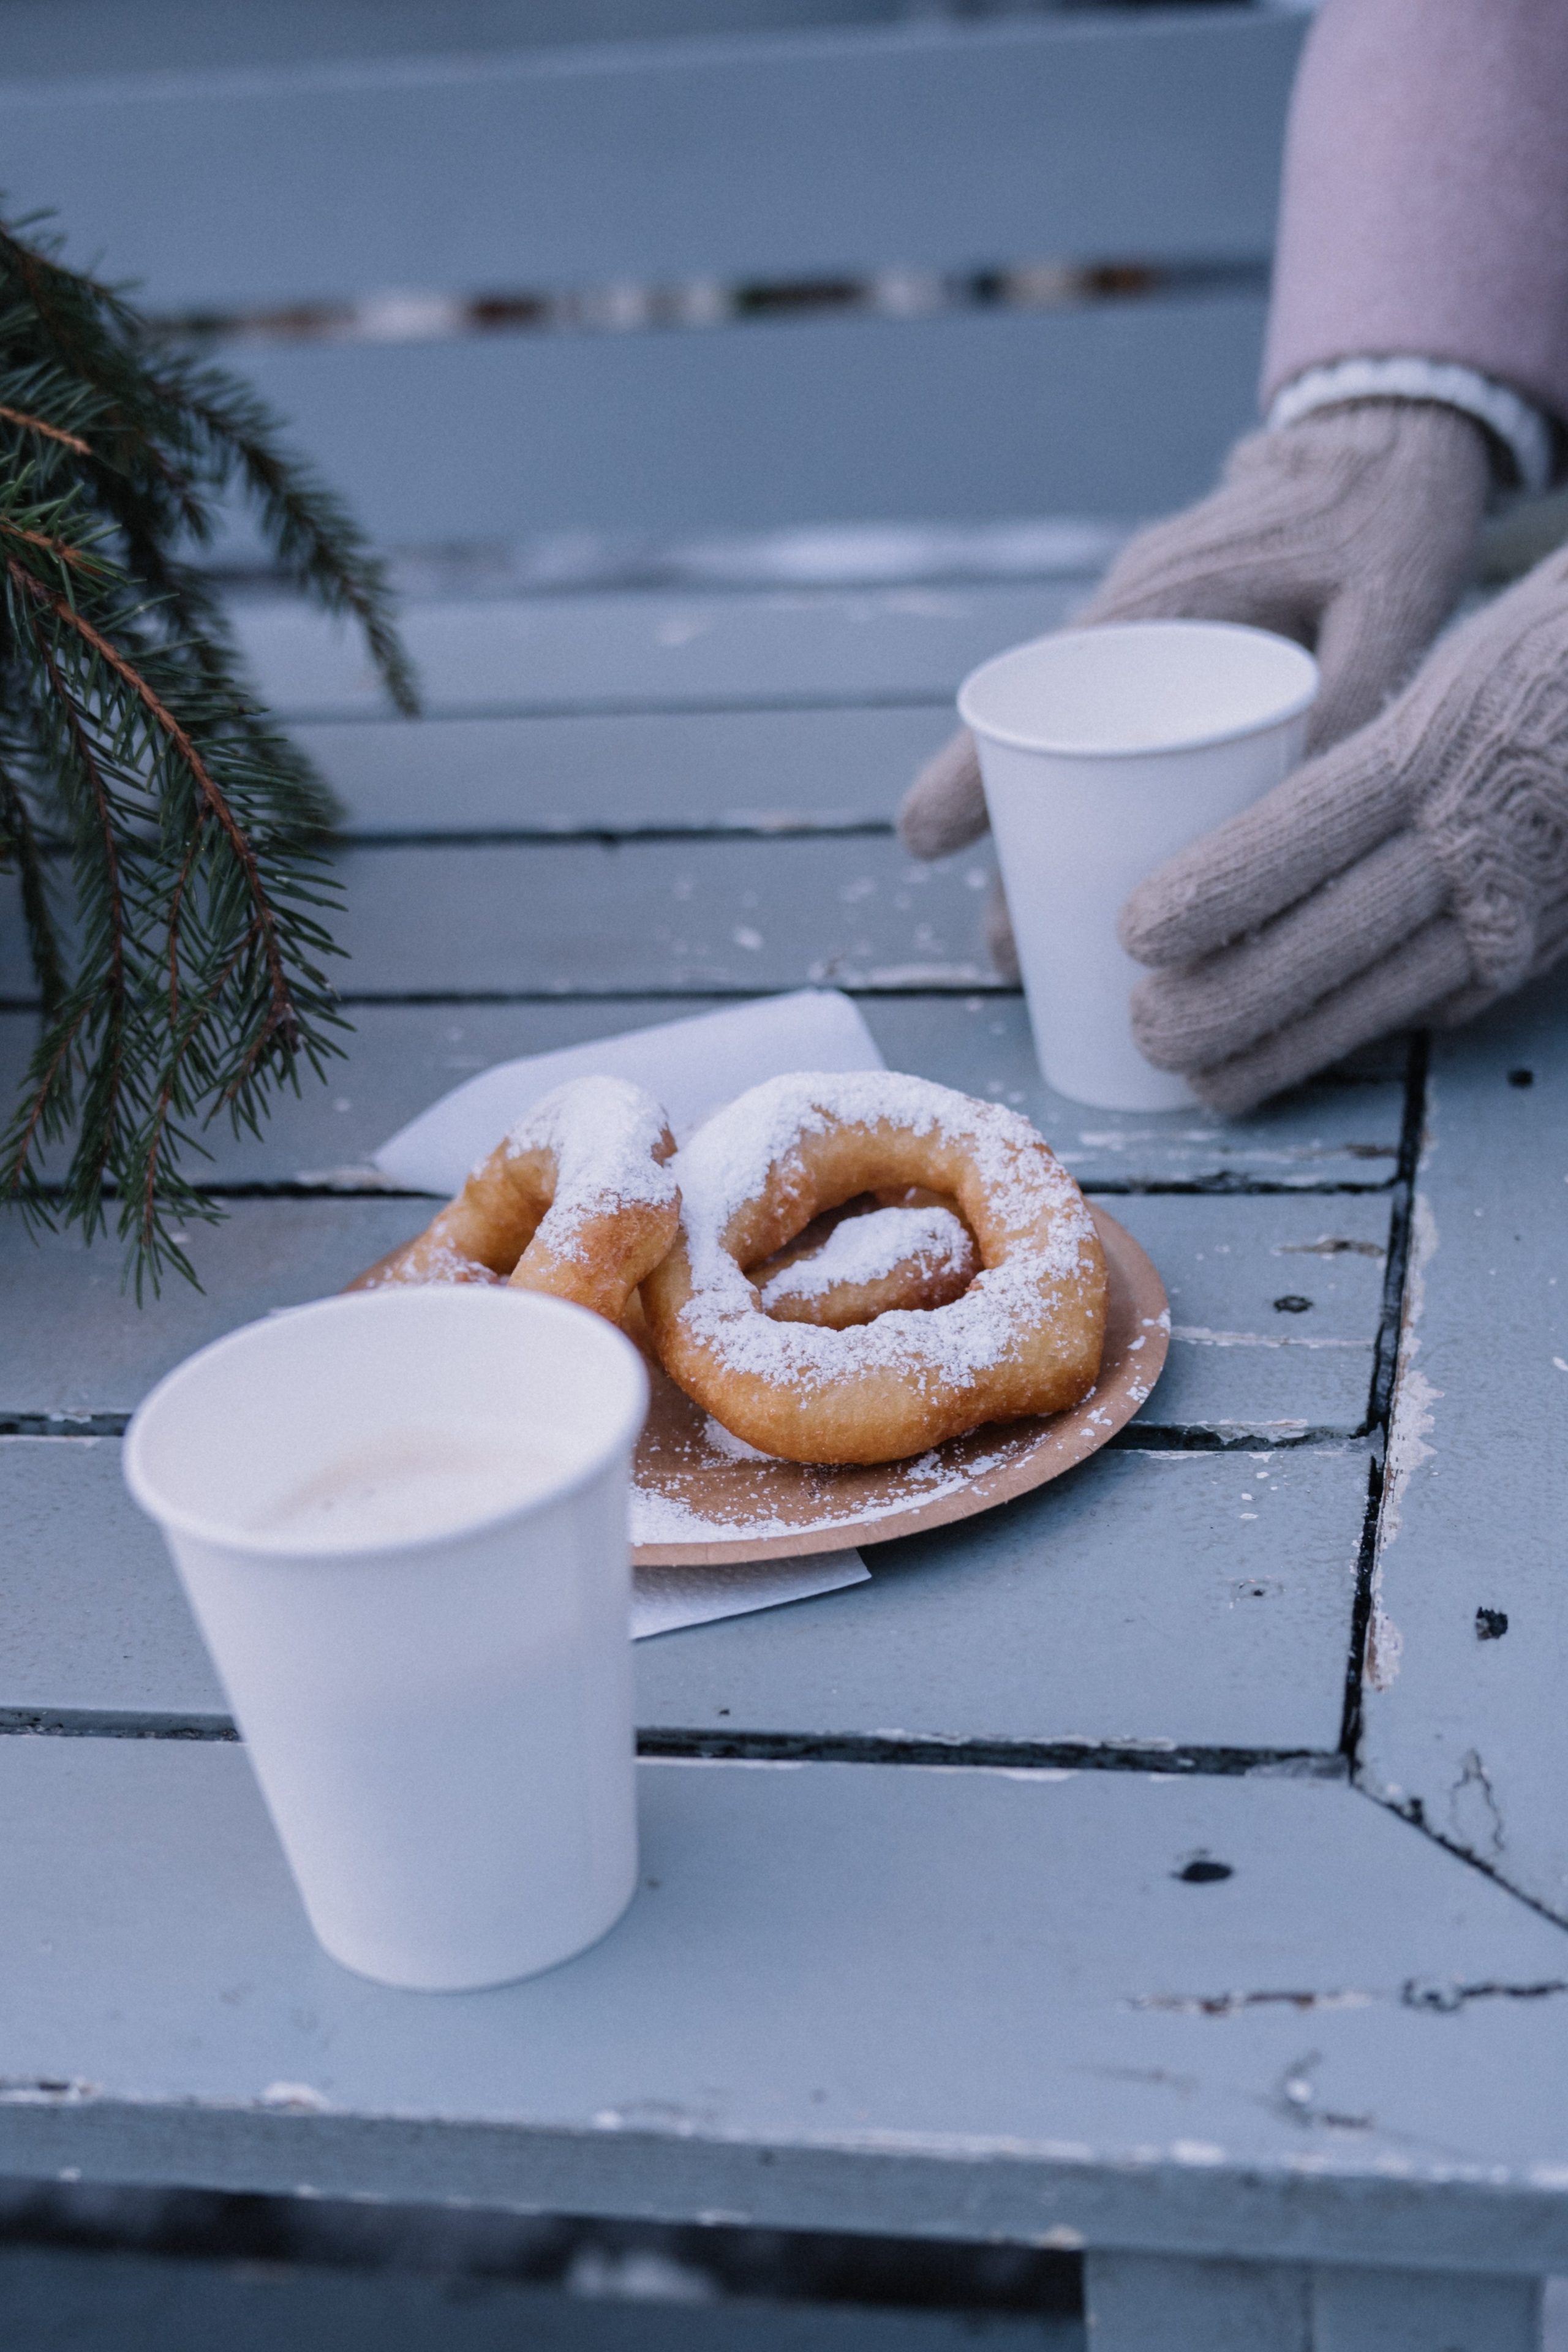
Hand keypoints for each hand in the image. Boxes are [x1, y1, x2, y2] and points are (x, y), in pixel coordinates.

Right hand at [896, 401, 1491, 974]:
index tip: (920, 839)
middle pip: (1040, 747)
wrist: (1385, 440)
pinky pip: (1114, 743)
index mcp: (1165, 595)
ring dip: (1053, 847)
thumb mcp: (1395, 604)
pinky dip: (1102, 812)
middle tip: (1007, 953)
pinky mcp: (1171, 663)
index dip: (972, 768)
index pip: (1041, 691)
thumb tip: (1306, 822)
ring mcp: (1145, 642)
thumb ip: (1357, 702)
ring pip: (1071, 755)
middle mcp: (1132, 620)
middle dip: (1012, 855)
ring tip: (1045, 946)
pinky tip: (1119, 888)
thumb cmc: (1386, 515)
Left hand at [1122, 542, 1567, 1113]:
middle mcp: (1481, 834)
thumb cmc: (1539, 662)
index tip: (1136, 929)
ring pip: (1387, 993)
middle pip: (1340, 932)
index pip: (1313, 822)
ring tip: (1204, 1086)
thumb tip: (1224, 842)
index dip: (1223, 883)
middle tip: (1146, 1033)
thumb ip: (1353, 759)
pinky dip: (1361, 1032)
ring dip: (1289, 1047)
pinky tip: (1295, 1057)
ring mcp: (1521, 903)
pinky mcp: (1540, 945)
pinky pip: (1442, 1002)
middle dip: (1235, 1000)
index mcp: (1438, 747)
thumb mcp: (1449, 681)